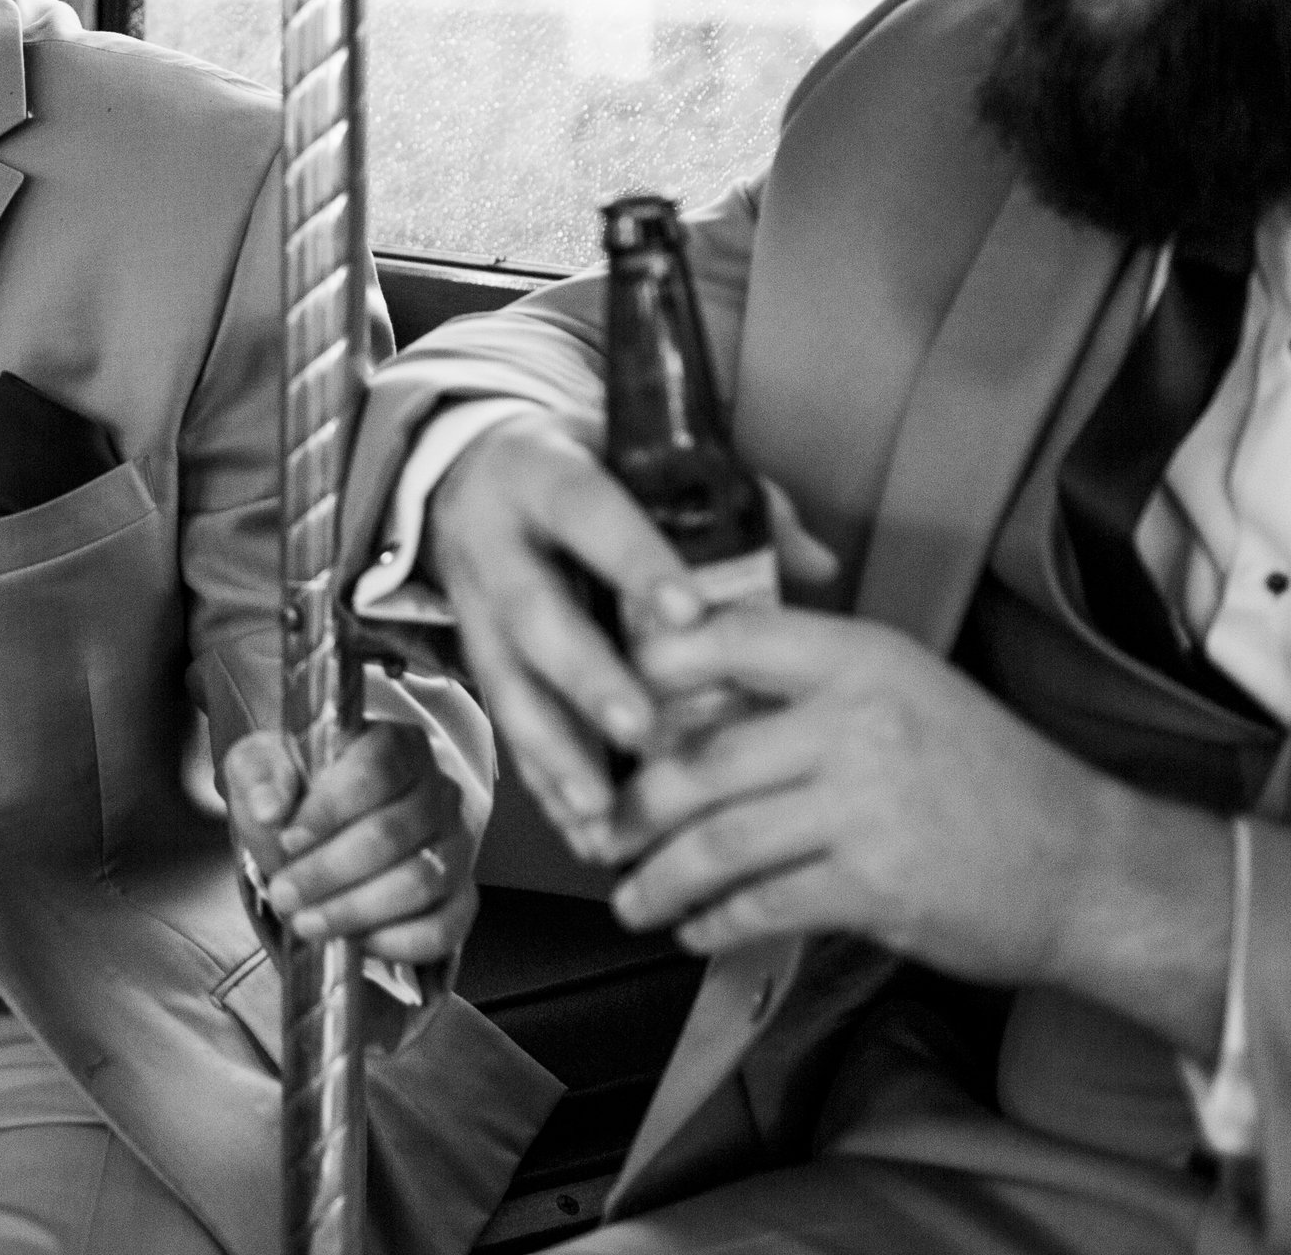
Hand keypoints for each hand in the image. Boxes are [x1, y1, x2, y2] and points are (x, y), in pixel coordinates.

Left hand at [217, 722, 479, 968]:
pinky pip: (447, 925)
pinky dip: (399, 941)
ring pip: (421, 881)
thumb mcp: (262, 768)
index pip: (376, 769)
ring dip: (357, 909)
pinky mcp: (461, 895)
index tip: (288, 840)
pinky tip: (357, 942)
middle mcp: (438, 789)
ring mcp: (456, 844)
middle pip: (394, 832)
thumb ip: (261, 776)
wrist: (318, 834)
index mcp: (395, 744)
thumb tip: (268, 808)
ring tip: (306, 922)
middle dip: (330, 871)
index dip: (331, 809)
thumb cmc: (295, 792)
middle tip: (284, 894)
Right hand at [421, 412, 697, 855]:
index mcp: (539, 473)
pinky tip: (583, 828)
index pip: (584, 509)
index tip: (687, 613)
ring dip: (557, 752)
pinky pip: (504, 726)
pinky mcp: (472, 658)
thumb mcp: (635, 462)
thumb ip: (729, 504)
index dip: (632, 561)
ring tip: (603, 811)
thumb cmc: (581, 470)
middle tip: (640, 730)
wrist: (471, 474)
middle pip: (532, 612)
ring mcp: (472, 606)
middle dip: (586, 676)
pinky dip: (545, 782)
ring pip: (506, 684)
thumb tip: (820, 566)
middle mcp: (492, 542)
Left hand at [604, 606, 1231, 1051]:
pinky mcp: (874, 885)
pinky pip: (763, 904)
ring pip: (718, 841)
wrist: (1089, 866)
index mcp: (860, 658)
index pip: (727, 640)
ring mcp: (864, 806)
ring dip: (658, 876)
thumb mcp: (905, 690)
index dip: (649, 670)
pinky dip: (716, 921)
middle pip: (700, 759)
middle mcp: (856, 722)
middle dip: (634, 805)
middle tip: (599, 828)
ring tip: (630, 895)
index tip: (606, 708)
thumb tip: (688, 698)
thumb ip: (808, 685)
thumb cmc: (989, 776)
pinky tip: (697, 928)